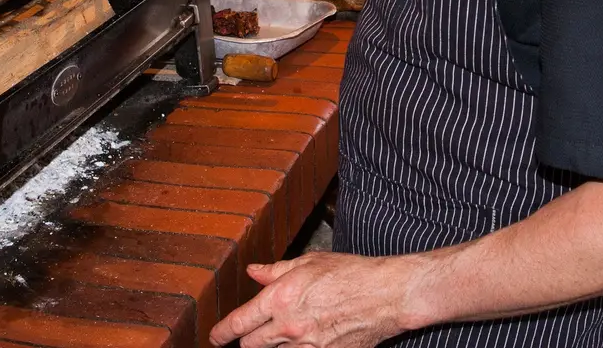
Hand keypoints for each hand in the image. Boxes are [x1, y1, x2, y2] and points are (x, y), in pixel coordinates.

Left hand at [210, 252, 425, 347]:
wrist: (386, 295)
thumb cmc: (351, 274)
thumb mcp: (309, 263)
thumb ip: (276, 271)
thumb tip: (253, 272)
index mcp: (280, 298)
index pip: (239, 323)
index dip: (222, 333)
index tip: (216, 337)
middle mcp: (288, 326)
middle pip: (251, 345)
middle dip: (249, 339)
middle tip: (256, 331)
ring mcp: (306, 347)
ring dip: (275, 345)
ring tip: (290, 331)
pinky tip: (308, 338)